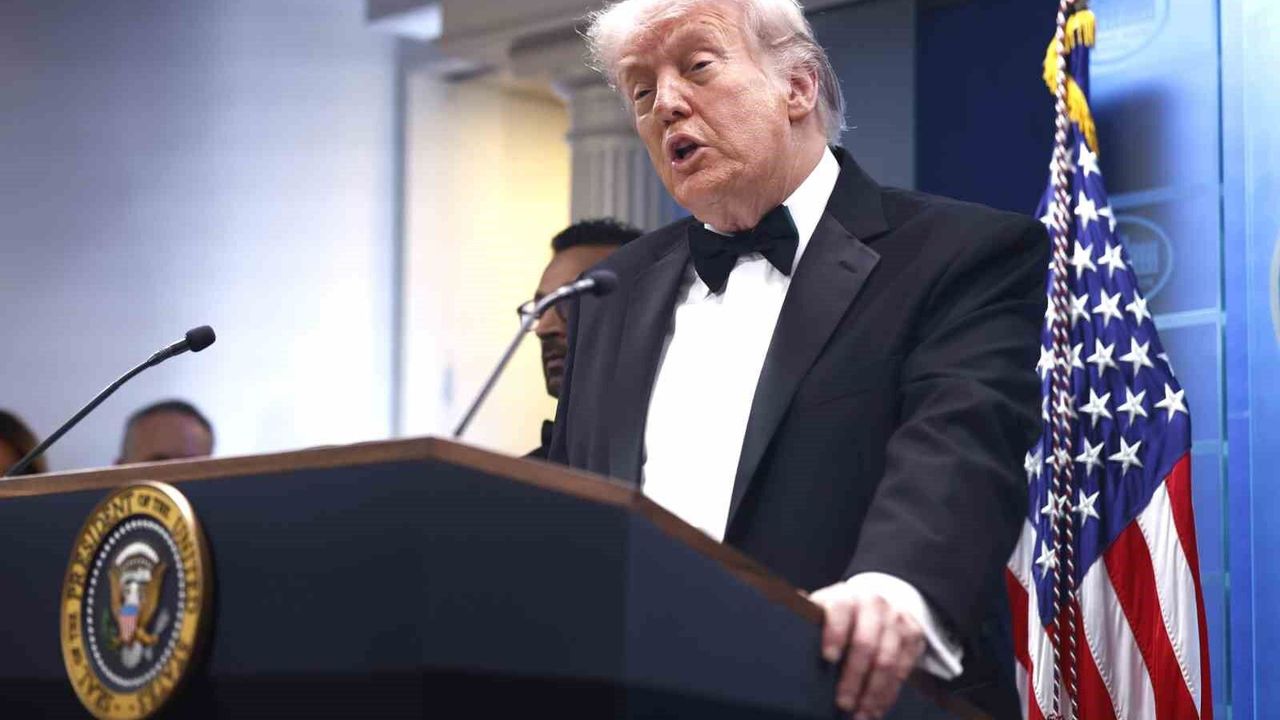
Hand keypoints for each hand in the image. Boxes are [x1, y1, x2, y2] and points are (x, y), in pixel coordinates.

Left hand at [810, 582, 925, 718]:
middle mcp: (874, 605)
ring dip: (873, 692)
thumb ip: (808, 614)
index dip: (835, 633)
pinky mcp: (913, 637)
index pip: (840, 610)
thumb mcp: (824, 607)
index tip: (828, 657)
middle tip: (842, 702)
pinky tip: (876, 709)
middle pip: (866, 643)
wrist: (879, 602)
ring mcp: (896, 620)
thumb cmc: (843, 612)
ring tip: (860, 714)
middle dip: (854, 677)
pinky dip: (888, 694)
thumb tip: (782, 608)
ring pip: (887, 661)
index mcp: (846, 596)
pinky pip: (903, 670)